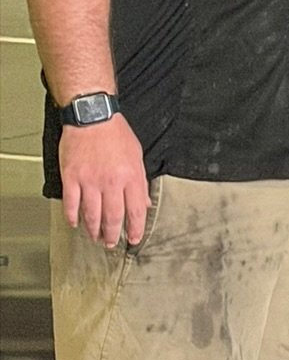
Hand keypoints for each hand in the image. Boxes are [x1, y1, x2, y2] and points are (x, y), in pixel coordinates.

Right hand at [59, 114, 149, 246]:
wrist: (92, 117)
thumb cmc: (115, 133)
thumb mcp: (137, 155)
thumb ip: (140, 182)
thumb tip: (145, 202)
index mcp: (130, 176)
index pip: (136, 211)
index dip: (136, 229)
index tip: (135, 238)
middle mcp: (111, 182)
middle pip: (113, 217)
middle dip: (113, 235)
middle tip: (111, 243)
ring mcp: (90, 181)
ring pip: (92, 215)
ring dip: (94, 230)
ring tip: (96, 237)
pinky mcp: (72, 178)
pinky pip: (71, 204)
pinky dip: (73, 217)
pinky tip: (75, 223)